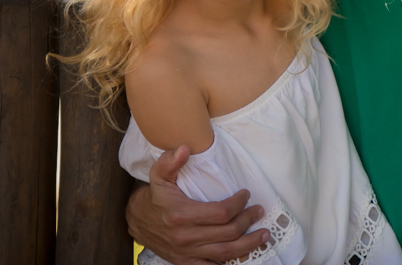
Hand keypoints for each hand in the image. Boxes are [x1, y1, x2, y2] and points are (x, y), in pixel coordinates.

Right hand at [126, 146, 270, 264]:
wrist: (137, 221)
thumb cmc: (155, 197)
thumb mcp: (159, 176)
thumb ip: (170, 161)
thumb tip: (184, 149)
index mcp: (180, 215)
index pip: (220, 213)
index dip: (238, 204)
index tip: (246, 194)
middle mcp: (184, 237)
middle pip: (227, 232)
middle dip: (247, 221)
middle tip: (258, 211)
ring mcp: (186, 253)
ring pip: (224, 253)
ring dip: (248, 244)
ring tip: (263, 235)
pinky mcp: (185, 263)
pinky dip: (228, 263)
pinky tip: (244, 255)